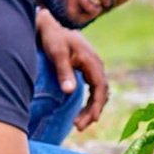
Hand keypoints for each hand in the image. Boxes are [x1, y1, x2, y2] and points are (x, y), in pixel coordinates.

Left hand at [37, 10, 108, 130]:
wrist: (51, 26)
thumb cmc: (53, 39)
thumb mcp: (57, 54)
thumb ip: (64, 72)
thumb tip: (70, 92)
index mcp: (92, 62)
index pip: (100, 88)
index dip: (96, 105)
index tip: (90, 119)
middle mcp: (97, 65)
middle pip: (101, 93)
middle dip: (92, 111)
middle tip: (79, 127)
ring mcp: (93, 68)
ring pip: (99, 93)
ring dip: (92, 109)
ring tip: (80, 124)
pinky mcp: (88, 70)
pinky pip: (95, 89)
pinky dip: (91, 102)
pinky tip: (83, 112)